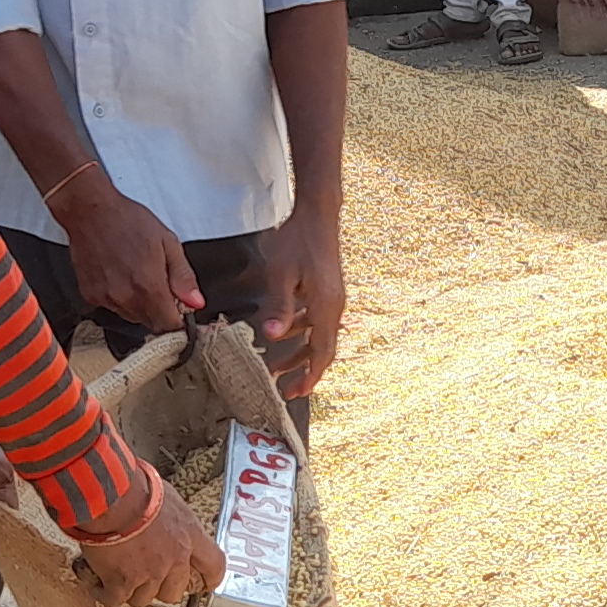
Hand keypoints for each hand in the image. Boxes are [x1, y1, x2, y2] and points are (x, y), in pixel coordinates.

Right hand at [56, 170, 201, 332]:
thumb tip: (195, 302)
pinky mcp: (90, 295)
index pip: (169, 324)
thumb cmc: (129, 220)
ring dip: (139, 303)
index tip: (179, 306)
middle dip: (160, 309)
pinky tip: (118, 273)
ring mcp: (106, 298)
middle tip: (157, 280)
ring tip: (136, 272)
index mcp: (148, 286)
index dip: (178, 318)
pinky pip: (113, 307)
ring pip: (132, 316)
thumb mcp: (167, 242)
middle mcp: (125, 298)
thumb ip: (183, 276)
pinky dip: (120, 297)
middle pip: (151, 323)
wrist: (90, 211)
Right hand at [76, 468, 225, 606]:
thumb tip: (164, 518)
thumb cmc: (134, 486)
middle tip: (145, 576)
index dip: (209, 579)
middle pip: (175, 592)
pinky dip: (105, 593)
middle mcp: (175, 558)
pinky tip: (98, 584)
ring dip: (131, 590)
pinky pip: (116, 599)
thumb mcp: (166, 497)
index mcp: (190, 534)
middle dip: (160, 587)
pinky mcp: (123, 582)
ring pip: (144, 599)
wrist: (109, 494)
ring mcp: (150, 573)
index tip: (203, 583)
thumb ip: (172, 519)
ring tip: (117, 575)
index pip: (214, 566)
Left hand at [256, 203, 344, 398]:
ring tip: (277, 366)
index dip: (311, 374)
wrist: (317, 214)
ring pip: (318, 335)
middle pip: (322, 348)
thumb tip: (273, 336)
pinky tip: (284, 331)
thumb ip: (279, 306)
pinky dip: (301, 331)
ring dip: (299, 352)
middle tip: (286, 389)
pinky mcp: (326, 289)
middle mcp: (333, 305)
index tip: (298, 392)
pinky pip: (315, 319)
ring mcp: (331, 297)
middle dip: (304, 370)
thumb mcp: (282, 274)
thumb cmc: (299, 239)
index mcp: (326, 305)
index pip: (323, 351)